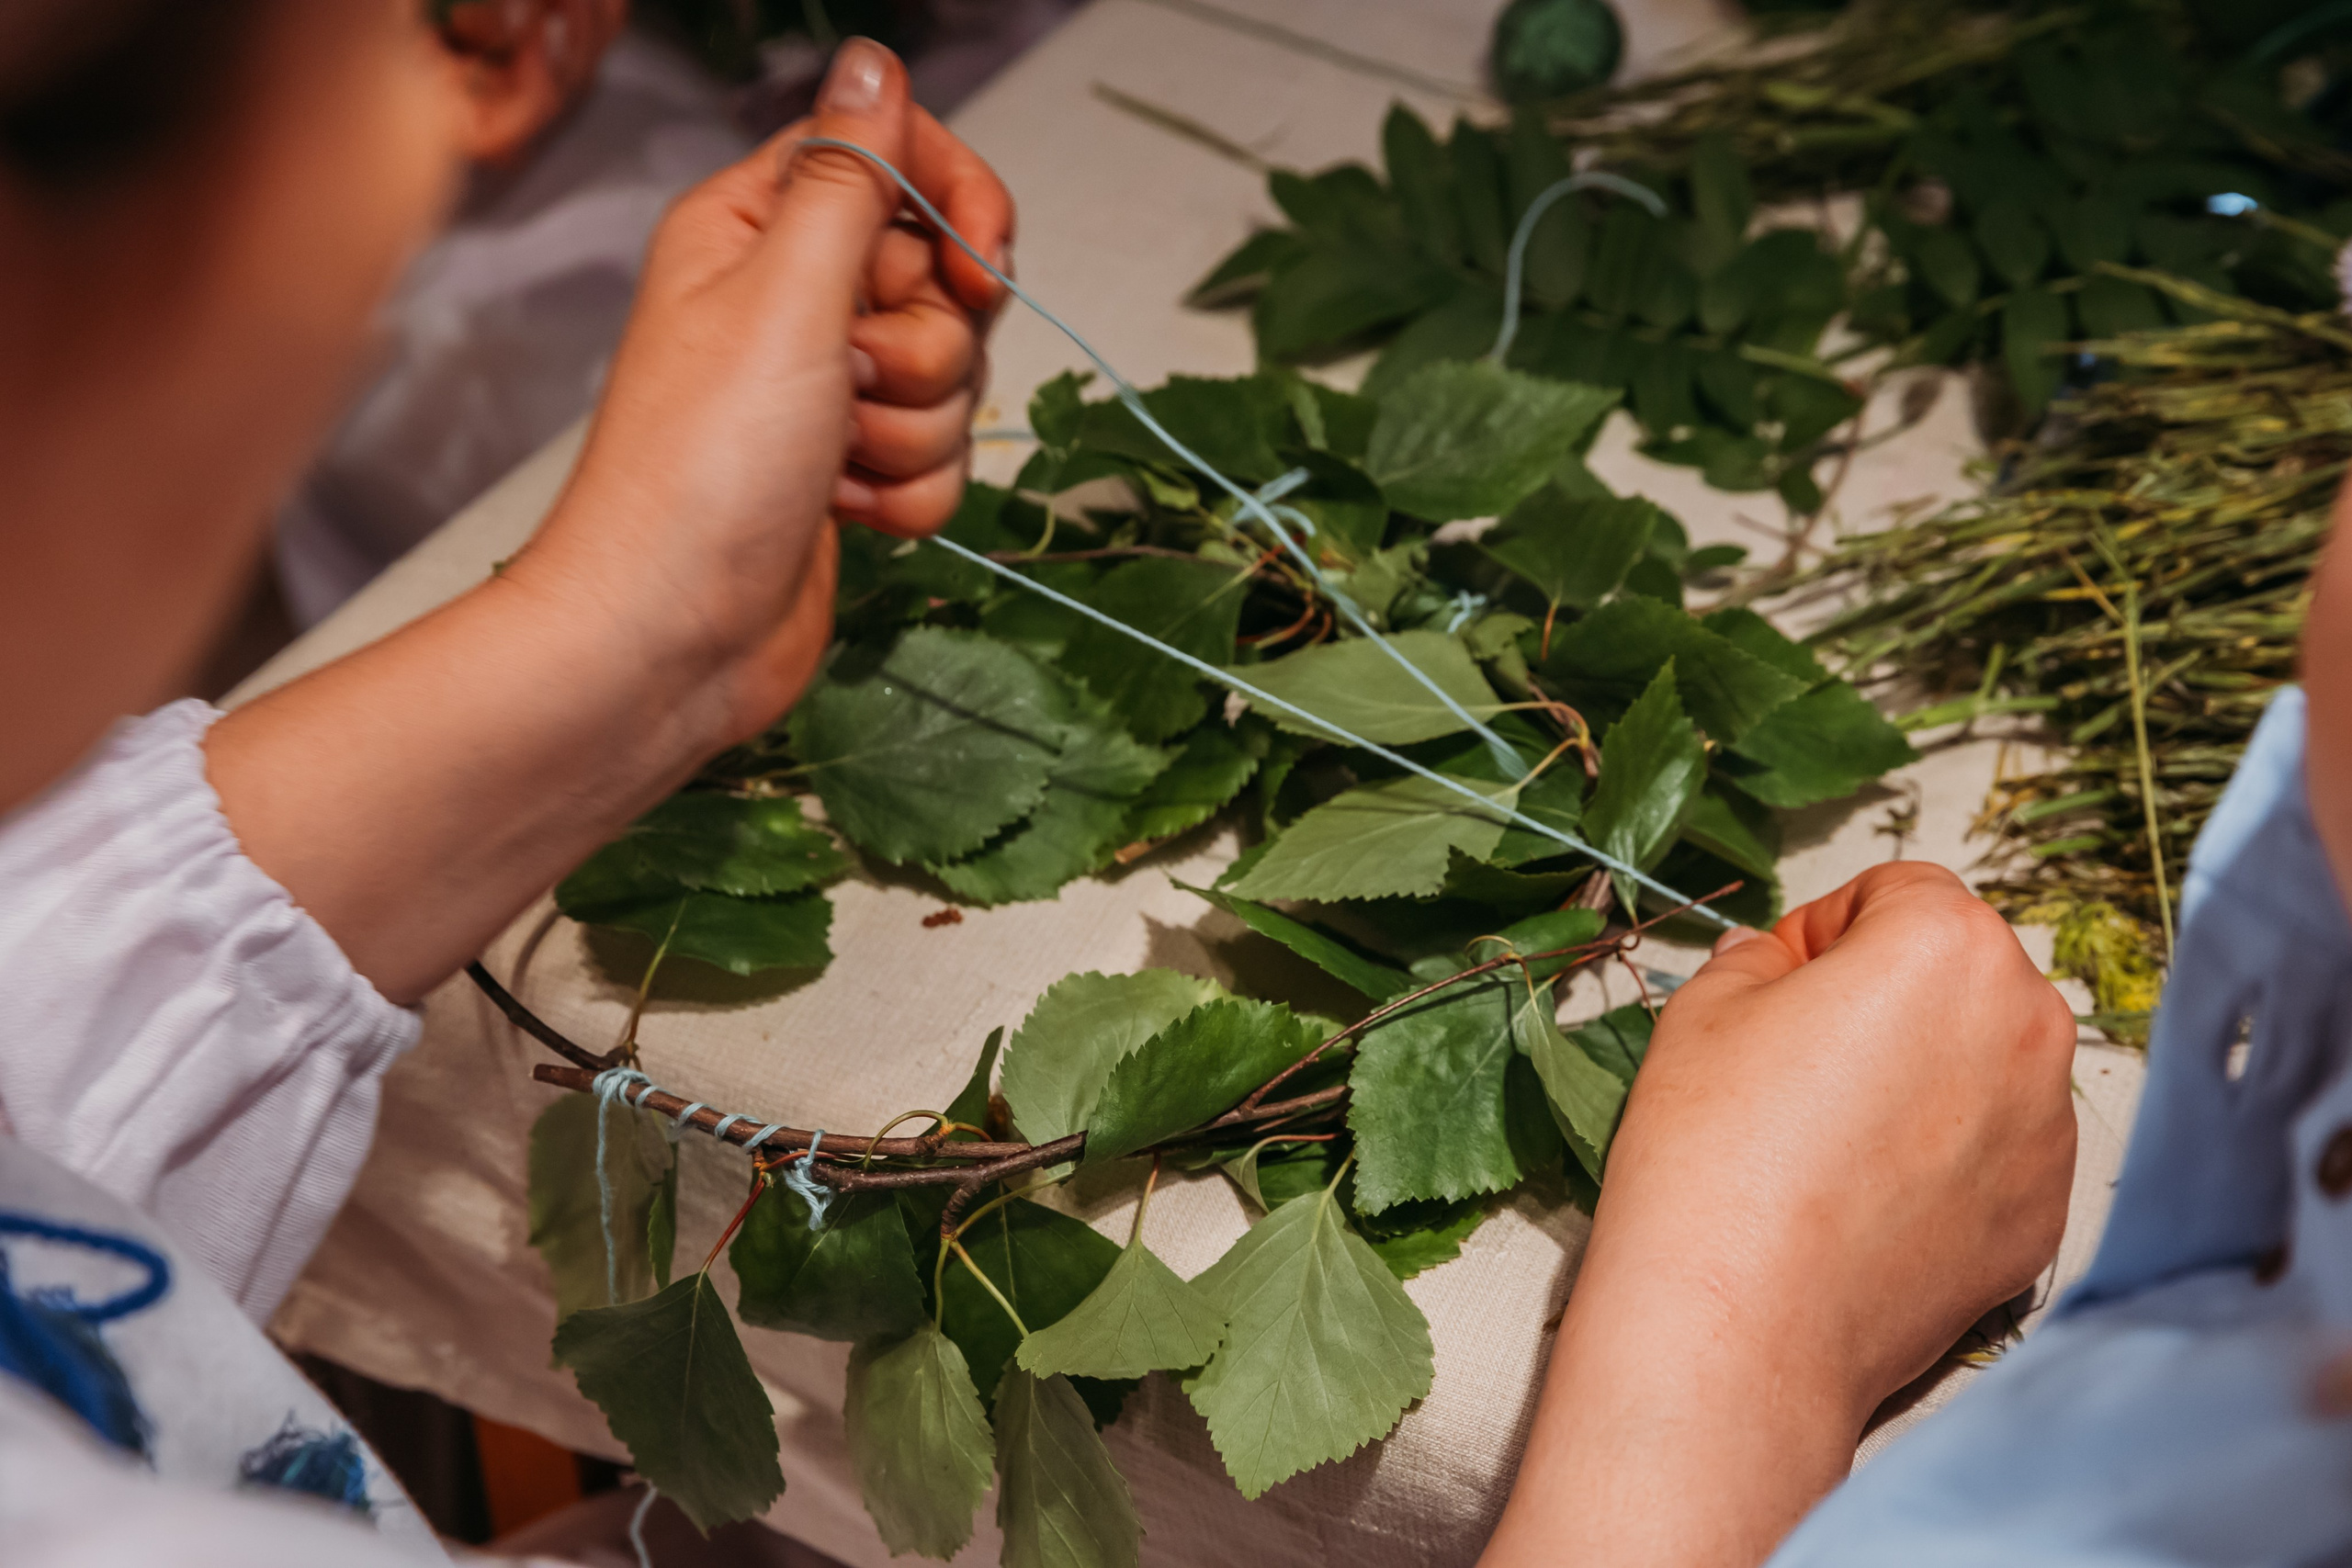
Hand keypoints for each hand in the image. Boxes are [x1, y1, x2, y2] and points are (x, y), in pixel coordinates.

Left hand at [517, 36, 1011, 745]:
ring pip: (952, 377)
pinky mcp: (849, 470)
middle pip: (940, 277)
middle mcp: (790, 301)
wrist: (668, 638)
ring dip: (913, 431)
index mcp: (755, 229)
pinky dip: (906, 494)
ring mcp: (824, 390)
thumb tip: (875, 60)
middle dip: (927, 344)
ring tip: (834, 460)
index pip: (893, 160)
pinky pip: (939, 460)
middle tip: (856, 380)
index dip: (956, 207)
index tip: (980, 264)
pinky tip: (843, 513)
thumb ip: (848, 176)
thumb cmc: (698, 472)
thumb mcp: (784, 297)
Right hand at [1480, 862, 2076, 1567]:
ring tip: (1831, 1141)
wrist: (1740, 1324)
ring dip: (1923, 1076)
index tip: (1777, 987)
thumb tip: (1784, 961)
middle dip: (1888, 999)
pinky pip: (1996, 1151)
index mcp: (1949, 945)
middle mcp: (2030, 1024)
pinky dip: (1944, 1158)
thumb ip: (1760, 957)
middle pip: (1958, 973)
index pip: (1897, 891)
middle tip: (1799, 1063)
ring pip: (1983, 1063)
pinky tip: (1865, 1199)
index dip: (1823, 932)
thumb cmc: (1714, 1156)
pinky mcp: (2044, 1216)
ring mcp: (2050, 1130)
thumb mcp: (1704, 1008)